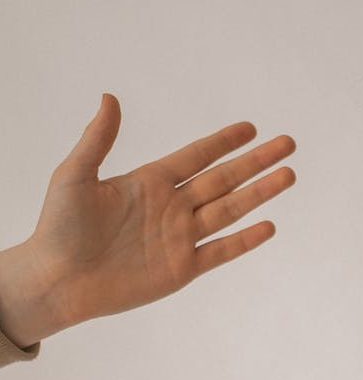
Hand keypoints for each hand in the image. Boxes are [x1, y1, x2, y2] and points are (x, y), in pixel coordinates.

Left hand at [0, 93, 295, 345]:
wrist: (57, 281)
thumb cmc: (58, 228)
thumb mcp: (74, 175)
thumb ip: (97, 140)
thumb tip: (110, 99)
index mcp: (149, 182)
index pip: (196, 156)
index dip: (223, 142)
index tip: (250, 128)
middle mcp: (172, 207)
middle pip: (224, 179)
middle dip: (256, 162)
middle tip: (286, 144)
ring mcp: (180, 238)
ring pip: (230, 210)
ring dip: (259, 193)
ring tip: (288, 176)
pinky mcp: (182, 268)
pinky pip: (221, 251)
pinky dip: (245, 240)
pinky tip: (268, 226)